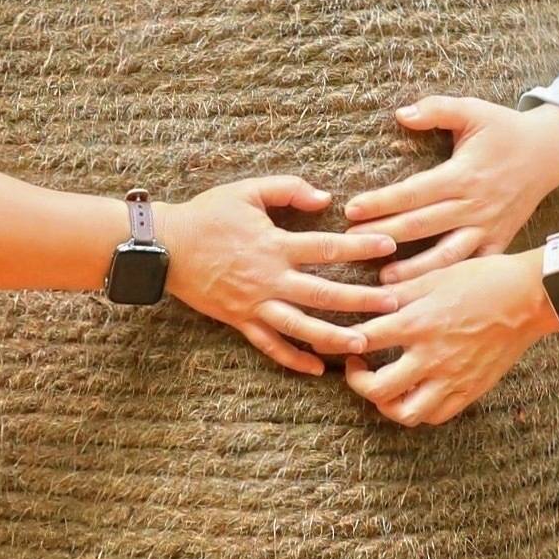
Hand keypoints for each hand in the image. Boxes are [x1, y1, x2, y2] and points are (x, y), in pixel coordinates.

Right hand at [159, 177, 402, 377]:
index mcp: (274, 244)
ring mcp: (255, 304)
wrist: (165, 246)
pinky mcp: (240, 321)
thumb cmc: (207, 214)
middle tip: (393, 305)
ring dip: (334, 337)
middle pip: (323, 293)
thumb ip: (287, 190)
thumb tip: (324, 197)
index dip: (361, 246)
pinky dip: (294, 359)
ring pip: (301, 326)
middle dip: (361, 301)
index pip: (327, 247)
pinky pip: (270, 345)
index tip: (390, 246)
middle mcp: (269, 278)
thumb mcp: (247, 190)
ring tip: (364, 343)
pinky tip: (318, 368)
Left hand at [344, 251, 558, 427]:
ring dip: (386, 404)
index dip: (342, 342)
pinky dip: (418, 410)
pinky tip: (414, 392)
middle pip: (377, 389)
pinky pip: (436, 415)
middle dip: (357, 382)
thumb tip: (369, 296)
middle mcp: (431, 356)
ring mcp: (452, 378)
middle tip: (357, 367)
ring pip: (406, 413)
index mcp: (418, 322)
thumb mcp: (436, 276)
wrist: (530, 298)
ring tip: (383, 387)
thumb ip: (399, 291)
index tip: (339, 338)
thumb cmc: (484, 279)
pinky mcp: (470, 390)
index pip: (364, 341)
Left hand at [346, 98, 558, 281]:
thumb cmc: (505, 130)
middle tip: (350, 245)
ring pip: (446, 254)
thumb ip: (437, 109)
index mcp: (463, 174)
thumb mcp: (473, 110)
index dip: (382, 201)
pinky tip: (427, 293)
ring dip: (415, 269)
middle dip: (385, 235)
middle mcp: (474, 205)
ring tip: (384, 281)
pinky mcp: (498, 243)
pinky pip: (472, 265)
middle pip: (423, 225)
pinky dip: (450, 280)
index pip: (415, 191)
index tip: (352, 210)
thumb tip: (401, 114)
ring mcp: (487, 228)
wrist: (551, 152)